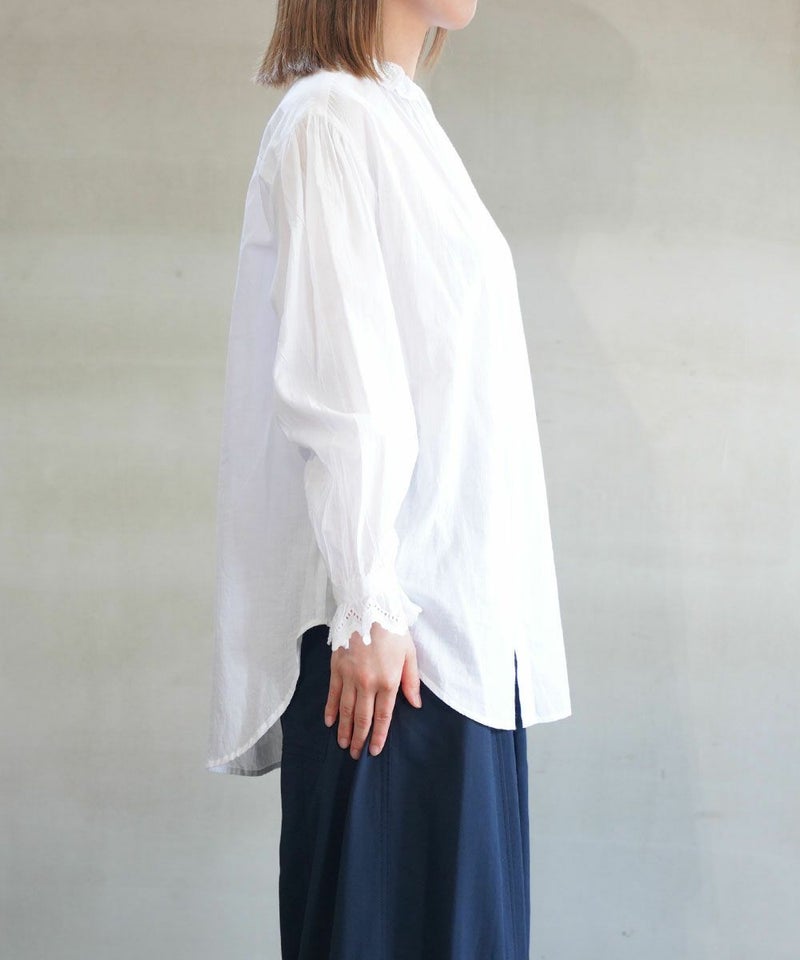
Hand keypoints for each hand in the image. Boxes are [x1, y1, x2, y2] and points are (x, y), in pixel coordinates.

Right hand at [324, 623, 421, 758]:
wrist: (369, 605)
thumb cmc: (393, 628)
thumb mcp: (410, 653)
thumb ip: (411, 682)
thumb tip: (415, 705)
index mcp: (388, 681)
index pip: (383, 717)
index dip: (378, 736)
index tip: (374, 750)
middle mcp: (368, 683)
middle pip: (363, 718)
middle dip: (360, 739)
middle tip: (355, 754)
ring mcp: (349, 676)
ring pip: (346, 710)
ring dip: (344, 730)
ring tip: (343, 744)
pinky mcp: (336, 667)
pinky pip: (333, 694)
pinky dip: (331, 710)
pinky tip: (330, 722)